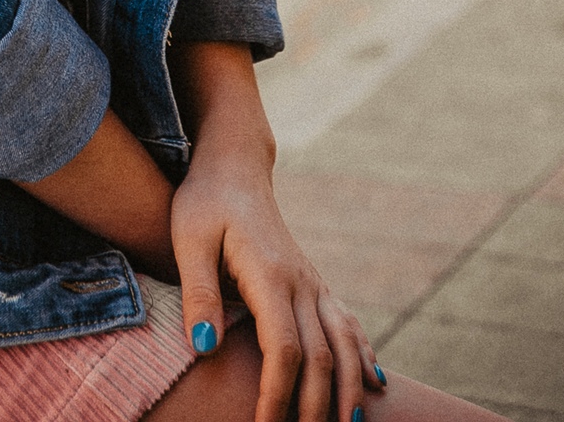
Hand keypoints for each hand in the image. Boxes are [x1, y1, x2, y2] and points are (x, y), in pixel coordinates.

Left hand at [171, 157, 381, 421]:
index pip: (284, 349)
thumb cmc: (205, 202)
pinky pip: (347, 322)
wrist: (234, 166)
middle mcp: (300, 281)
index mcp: (270, 274)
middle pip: (320, 356)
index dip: (278, 395)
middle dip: (317, 408)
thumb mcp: (188, 240)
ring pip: (343, 343)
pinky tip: (374, 382)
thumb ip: (198, 294)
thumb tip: (204, 349)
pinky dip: (362, 355)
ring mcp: (312, 281)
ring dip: (349, 389)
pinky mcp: (314, 282)